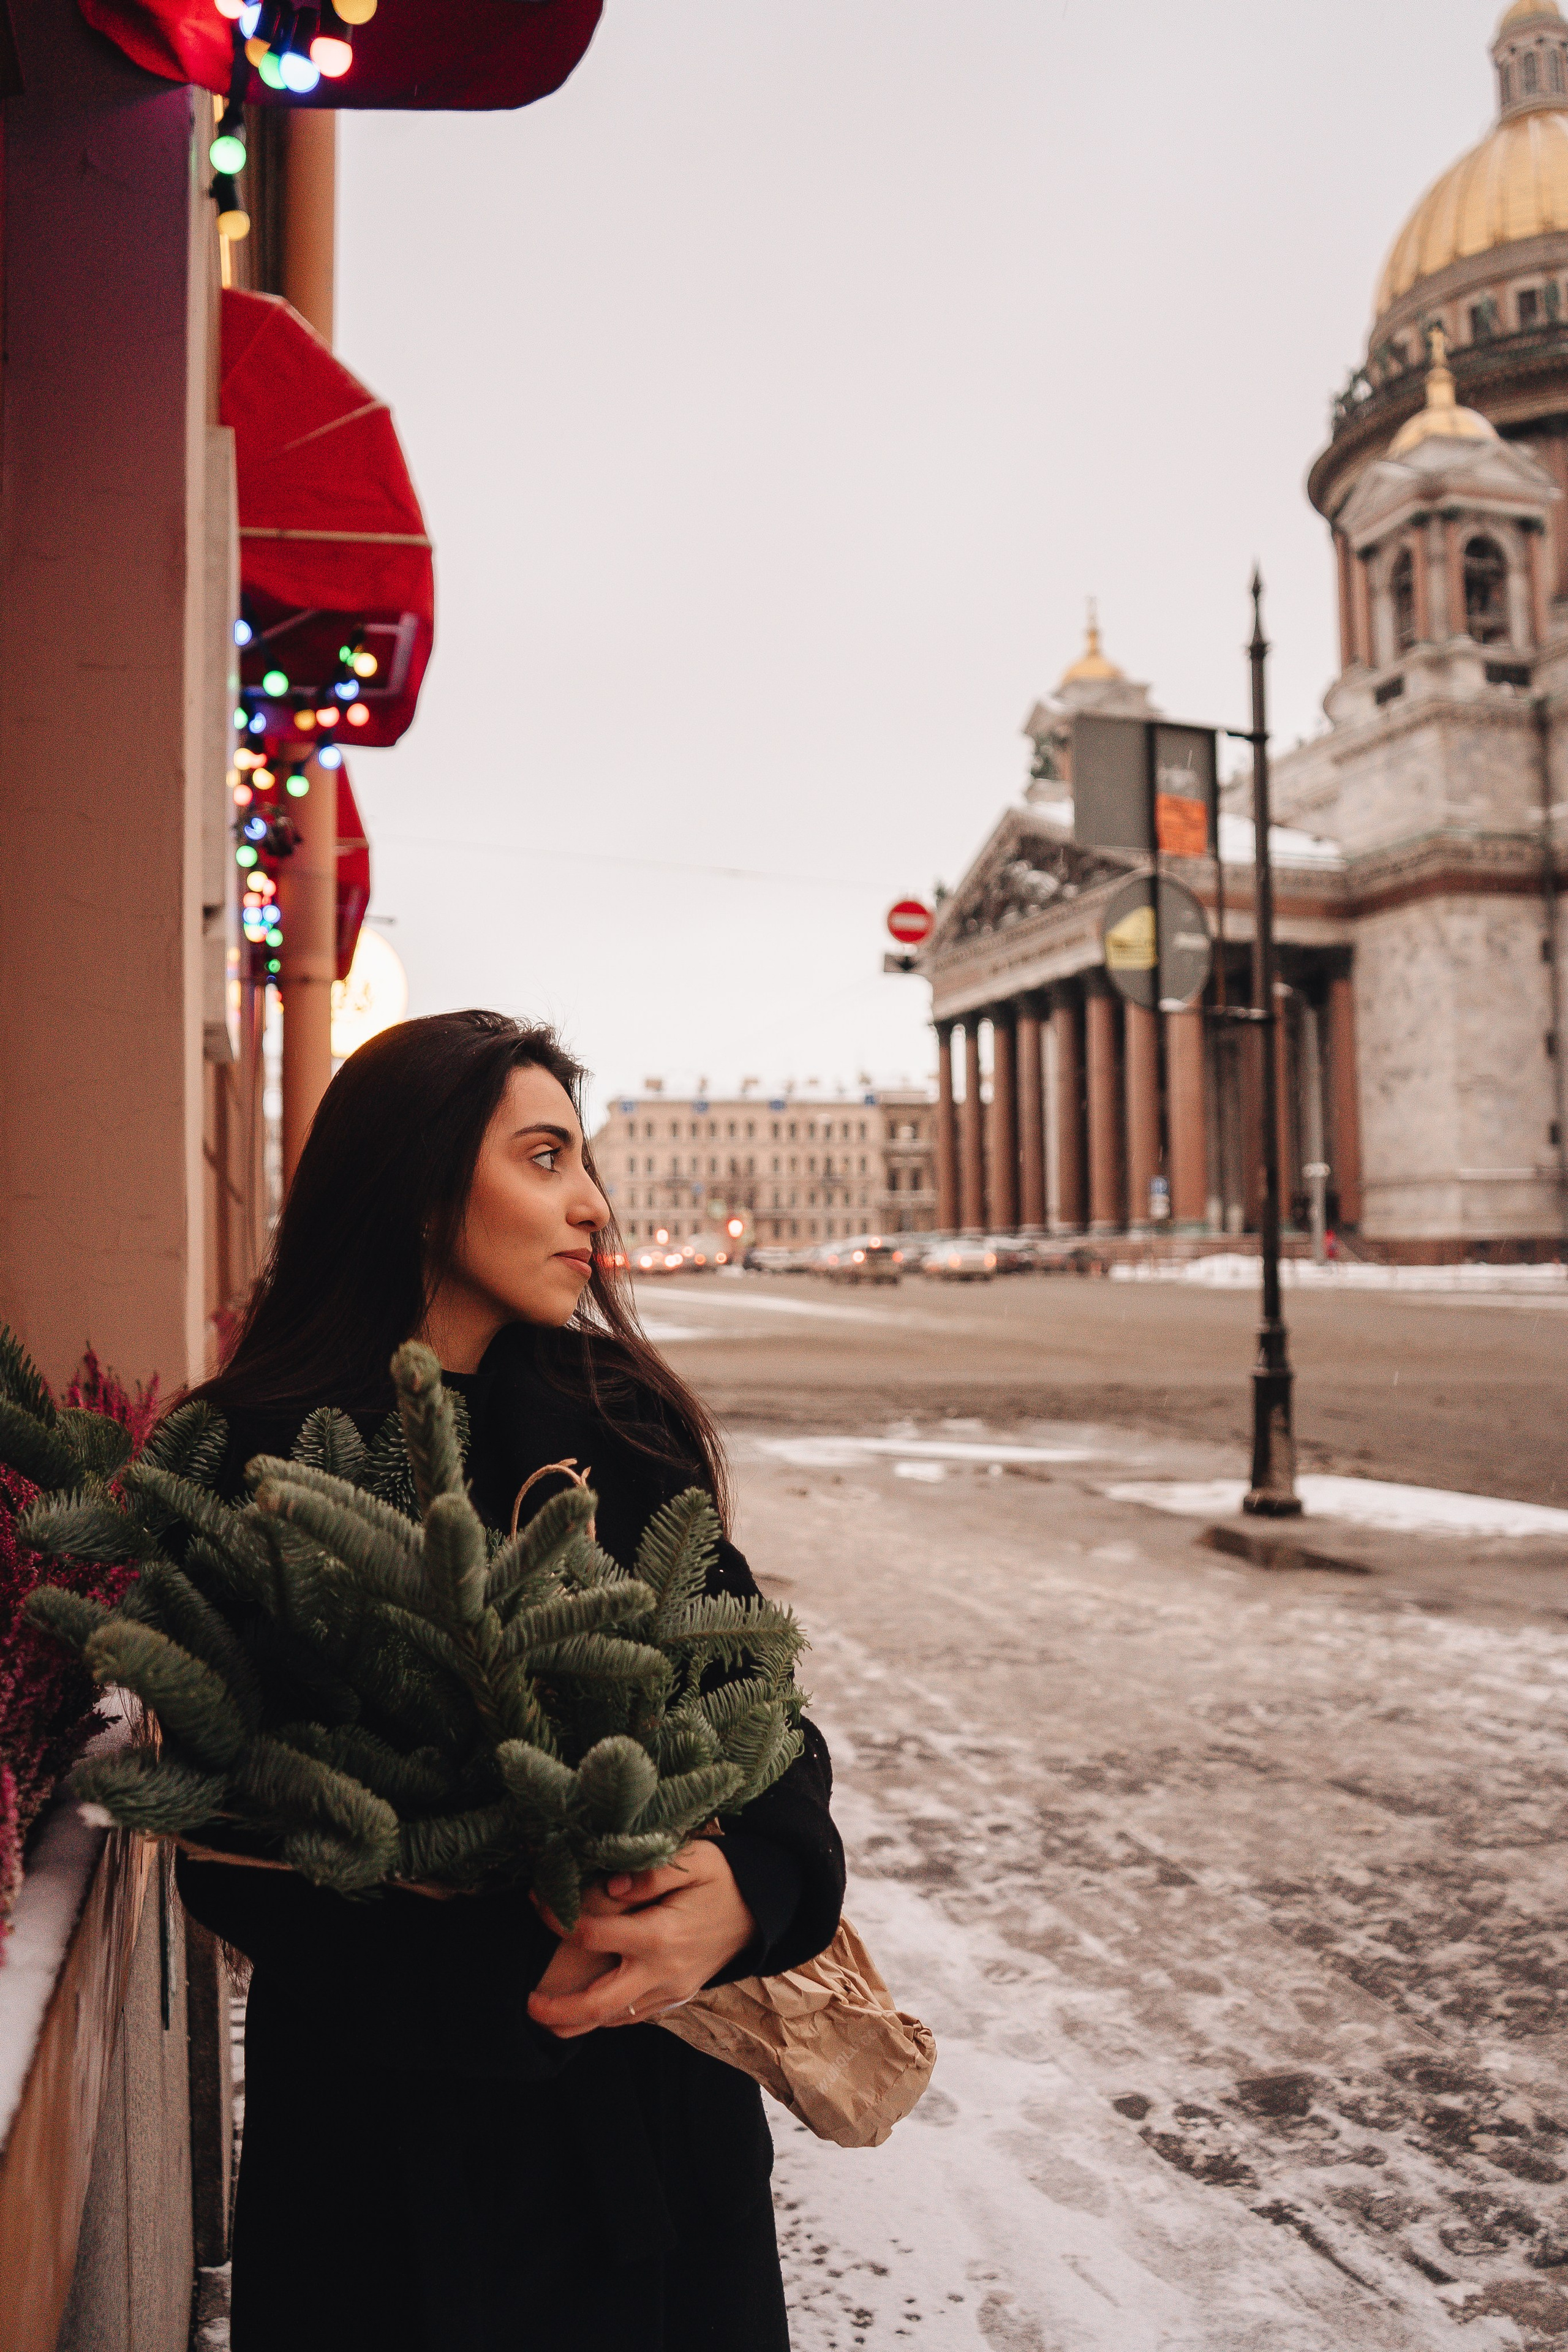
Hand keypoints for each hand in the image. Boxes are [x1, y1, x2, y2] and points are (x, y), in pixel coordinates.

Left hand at [527, 1840, 754, 2039]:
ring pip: (615, 2018)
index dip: (559, 1920)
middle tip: (528, 2005)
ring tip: (545, 2016)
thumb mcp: (696, 1860)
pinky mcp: (676, 1997)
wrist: (763, 1911)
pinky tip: (586, 2010)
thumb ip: (651, 1873)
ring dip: (577, 2022)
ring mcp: (670, 1990)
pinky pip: (634, 2015)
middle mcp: (662, 1971)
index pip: (595, 1934)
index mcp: (661, 1934)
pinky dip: (606, 2016)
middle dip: (559, 2010)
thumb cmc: (724, 1878)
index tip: (537, 1902)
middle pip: (599, 2003)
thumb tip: (607, 1888)